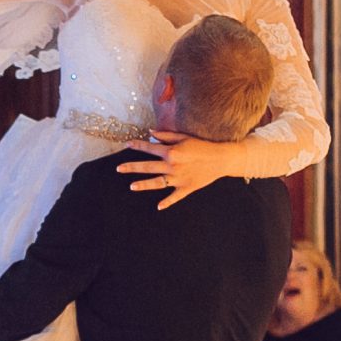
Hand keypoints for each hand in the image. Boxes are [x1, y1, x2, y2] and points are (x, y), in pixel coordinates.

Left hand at [117, 132, 234, 208]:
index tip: (126, 145)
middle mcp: (172, 166)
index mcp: (171, 152)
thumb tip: (150, 133)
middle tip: (118, 168)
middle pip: (147, 167)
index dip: (137, 145)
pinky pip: (174, 197)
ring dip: (143, 185)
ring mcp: (178, 179)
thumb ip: (166, 136)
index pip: (149, 148)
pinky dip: (167, 202)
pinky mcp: (186, 188)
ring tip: (131, 186)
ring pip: (157, 183)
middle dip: (131, 167)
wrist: (221, 159)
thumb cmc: (202, 146)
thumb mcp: (184, 137)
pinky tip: (158, 206)